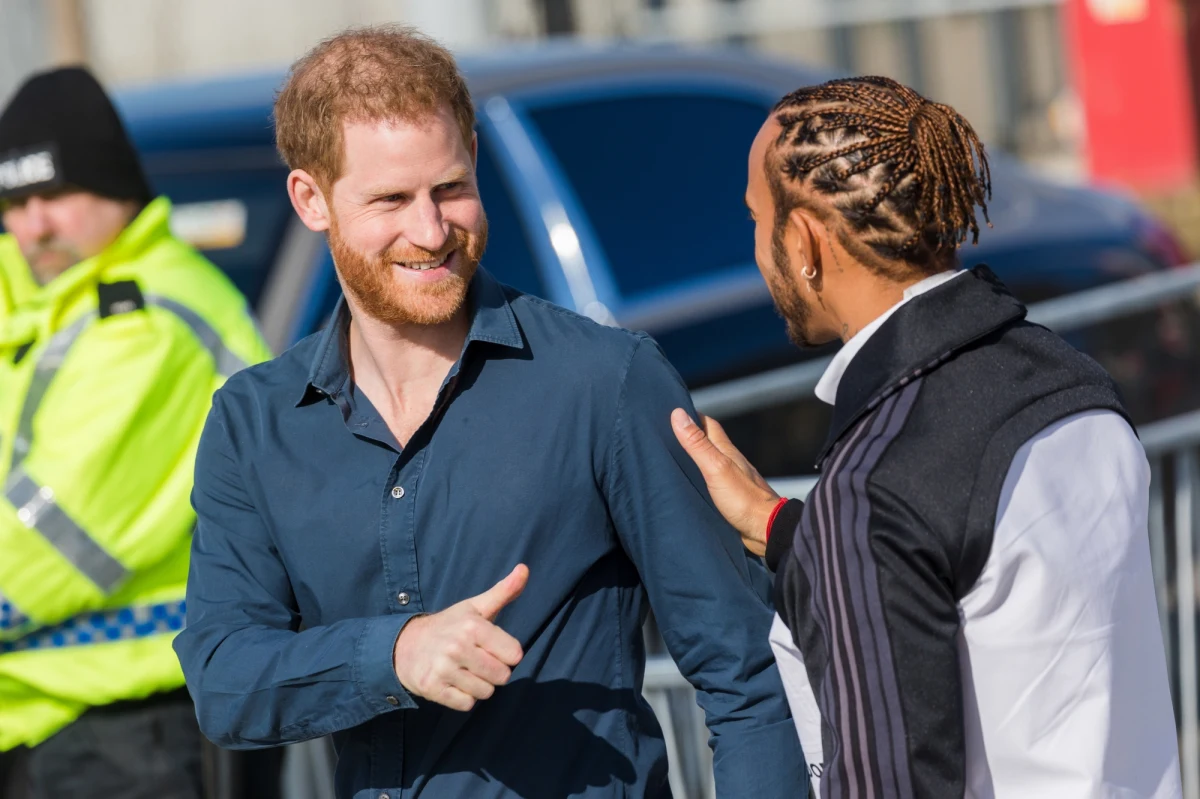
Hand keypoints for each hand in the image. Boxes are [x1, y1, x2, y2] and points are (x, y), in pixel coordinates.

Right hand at [393, 564, 528, 711]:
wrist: (405, 645)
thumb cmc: (449, 626)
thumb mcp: (475, 607)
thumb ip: (503, 591)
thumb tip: (524, 568)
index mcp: (472, 626)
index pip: (515, 654)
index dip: (507, 654)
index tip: (492, 647)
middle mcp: (457, 647)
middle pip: (502, 676)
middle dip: (494, 672)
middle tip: (477, 660)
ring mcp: (443, 668)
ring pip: (485, 693)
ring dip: (478, 686)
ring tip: (464, 671)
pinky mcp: (432, 688)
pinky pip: (466, 704)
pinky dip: (463, 698)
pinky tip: (453, 682)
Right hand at [671, 409, 779, 556]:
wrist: (766, 531)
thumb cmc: (744, 499)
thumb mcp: (715, 468)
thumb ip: (697, 444)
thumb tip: (678, 414)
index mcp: (726, 450)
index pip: (707, 424)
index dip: (690, 416)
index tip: (672, 411)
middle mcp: (728, 462)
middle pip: (706, 442)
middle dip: (688, 437)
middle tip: (665, 435)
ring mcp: (729, 480)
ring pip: (707, 463)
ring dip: (692, 459)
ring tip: (670, 459)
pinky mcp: (727, 498)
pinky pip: (708, 482)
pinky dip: (697, 479)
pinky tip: (687, 485)